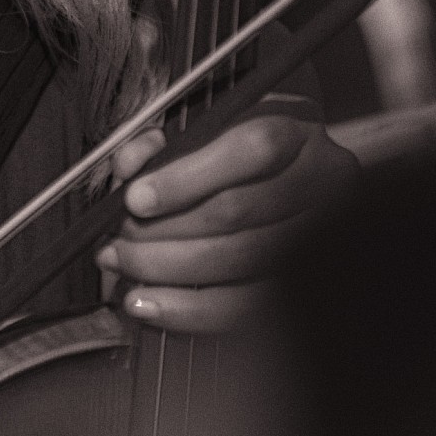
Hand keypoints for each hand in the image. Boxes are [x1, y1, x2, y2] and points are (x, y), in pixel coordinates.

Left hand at [96, 105, 359, 333]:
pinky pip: (243, 308)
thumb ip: (166, 140)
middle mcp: (317, 184)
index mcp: (294, 134)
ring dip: (166, 268)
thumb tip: (128, 166)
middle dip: (163, 229)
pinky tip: (147, 304)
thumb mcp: (211, 125)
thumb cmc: (244, 152)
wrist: (303, 178)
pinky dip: (186, 310)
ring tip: (124, 264)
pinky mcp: (302, 285)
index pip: (250, 150)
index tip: (135, 198)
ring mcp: (315, 236)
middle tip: (118, 238)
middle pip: (236, 212)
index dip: (185, 178)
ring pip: (239, 261)